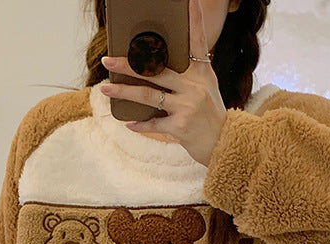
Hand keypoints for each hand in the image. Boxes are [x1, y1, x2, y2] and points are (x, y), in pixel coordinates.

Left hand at [100, 0, 226, 165]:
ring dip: (124, 93)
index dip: (194, 19)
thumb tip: (151, 67)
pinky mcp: (181, 127)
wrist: (223, 144)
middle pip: (156, 70)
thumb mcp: (204, 88)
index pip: (197, 41)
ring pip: (148, 96)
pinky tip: (129, 123)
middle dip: (128, 65)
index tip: (189, 0)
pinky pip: (154, 124)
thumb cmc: (209, 114)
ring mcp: (187, 106)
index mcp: (202, 72)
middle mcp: (195, 86)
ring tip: (105, 89)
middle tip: (107, 61)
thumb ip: (185, 75)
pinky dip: (140, 125)